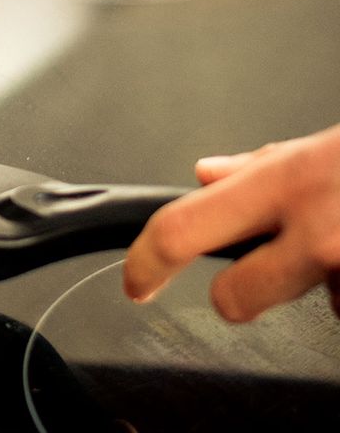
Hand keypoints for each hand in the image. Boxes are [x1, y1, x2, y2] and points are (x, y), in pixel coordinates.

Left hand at [123, 124, 339, 321]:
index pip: (183, 229)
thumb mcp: (318, 150)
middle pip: (234, 298)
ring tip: (335, 239)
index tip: (136, 280)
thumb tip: (206, 174)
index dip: (147, 262)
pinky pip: (339, 305)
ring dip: (308, 282)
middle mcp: (316, 232)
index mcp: (286, 182)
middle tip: (250, 273)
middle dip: (233, 294)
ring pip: (295, 303)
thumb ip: (255, 168)